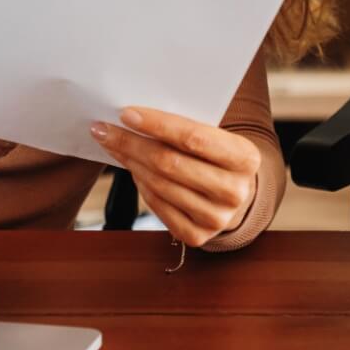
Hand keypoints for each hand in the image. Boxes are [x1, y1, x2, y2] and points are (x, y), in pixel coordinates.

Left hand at [91, 108, 260, 247]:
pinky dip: (140, 185)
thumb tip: (134, 118)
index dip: (158, 124)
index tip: (126, 113)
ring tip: (113, 145)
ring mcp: (216, 218)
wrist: (234, 193)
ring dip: (130, 162)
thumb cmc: (217, 155)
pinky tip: (132, 169)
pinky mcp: (197, 236)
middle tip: (104, 129)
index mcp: (245, 158)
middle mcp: (235, 191)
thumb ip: (186, 128)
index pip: (194, 137)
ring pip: (159, 184)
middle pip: (170, 163)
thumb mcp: (216, 137)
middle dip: (131, 143)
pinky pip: (157, 206)